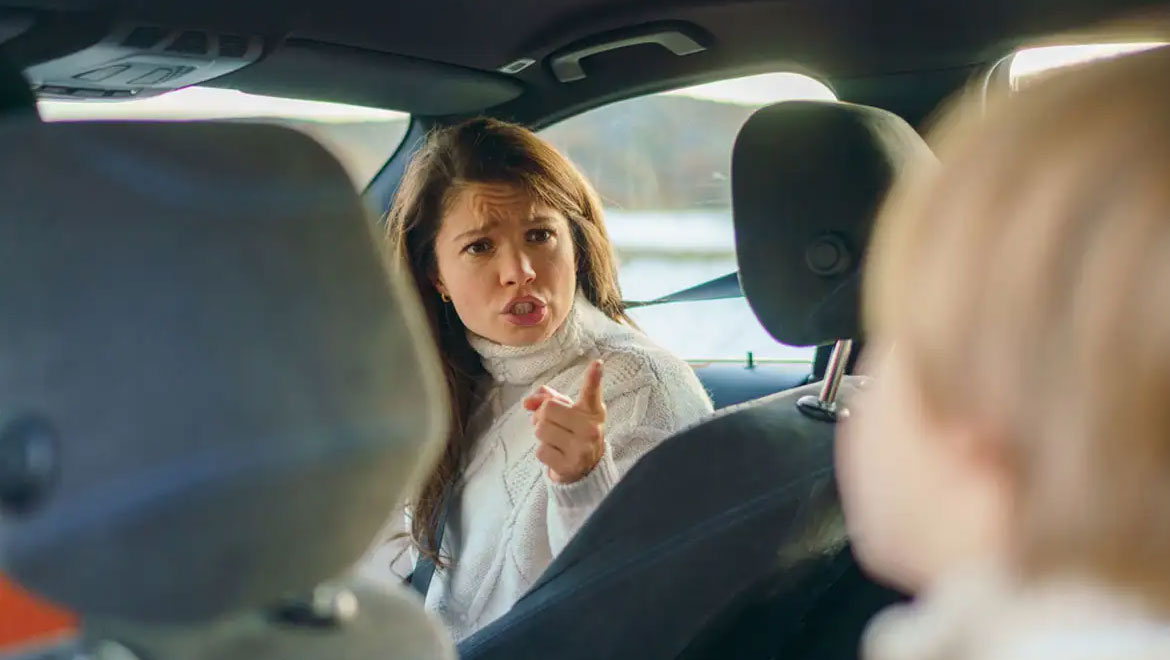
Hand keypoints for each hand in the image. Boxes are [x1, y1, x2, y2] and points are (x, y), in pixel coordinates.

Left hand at [523, 360, 606, 483]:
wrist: (585, 469)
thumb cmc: (573, 432)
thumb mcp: (566, 411)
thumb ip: (547, 398)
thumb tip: (527, 402)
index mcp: (592, 411)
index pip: (591, 391)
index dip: (593, 377)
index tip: (597, 364)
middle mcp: (591, 428)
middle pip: (548, 409)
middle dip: (543, 417)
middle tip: (554, 426)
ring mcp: (582, 448)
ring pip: (541, 430)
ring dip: (542, 435)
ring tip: (555, 440)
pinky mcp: (570, 465)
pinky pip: (540, 451)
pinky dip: (543, 452)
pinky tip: (556, 454)